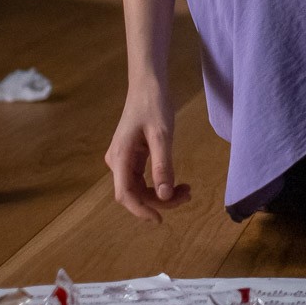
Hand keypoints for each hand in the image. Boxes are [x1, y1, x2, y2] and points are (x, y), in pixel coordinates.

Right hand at [105, 87, 190, 221]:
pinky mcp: (132, 156)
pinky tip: (176, 183)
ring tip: (187, 189)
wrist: (147, 84)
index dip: (141, 210)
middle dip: (160, 200)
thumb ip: (162, 166)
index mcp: (120, 157)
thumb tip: (163, 196)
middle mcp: (117, 161)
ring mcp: (124, 159)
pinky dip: (159, 183)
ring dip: (161, 193)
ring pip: (140, 187)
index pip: (125, 194)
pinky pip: (143, 178)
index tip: (160, 220)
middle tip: (188, 195)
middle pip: (134, 193)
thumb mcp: (162, 135)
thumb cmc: (153, 105)